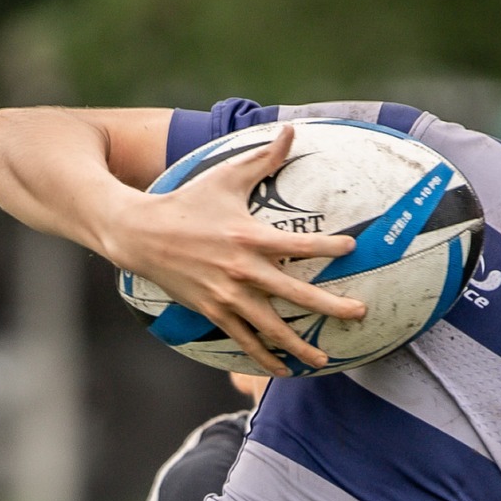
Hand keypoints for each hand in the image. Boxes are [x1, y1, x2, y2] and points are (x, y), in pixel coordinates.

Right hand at [105, 125, 366, 374]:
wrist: (141, 235)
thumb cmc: (188, 202)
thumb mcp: (225, 176)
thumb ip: (263, 158)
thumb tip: (291, 130)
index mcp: (249, 236)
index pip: (299, 244)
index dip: (327, 247)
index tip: (352, 250)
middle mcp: (241, 270)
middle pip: (294, 294)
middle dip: (329, 306)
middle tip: (359, 314)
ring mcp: (227, 296)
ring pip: (271, 327)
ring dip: (300, 345)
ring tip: (325, 358)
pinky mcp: (213, 312)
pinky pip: (244, 341)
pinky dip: (265, 358)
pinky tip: (285, 371)